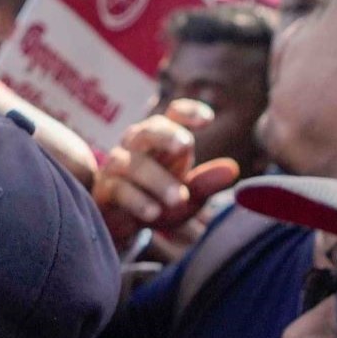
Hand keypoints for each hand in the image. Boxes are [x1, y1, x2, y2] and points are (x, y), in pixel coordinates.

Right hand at [88, 106, 233, 240]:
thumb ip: (207, 183)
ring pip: (134, 164)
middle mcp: (137, 146)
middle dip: (166, 135)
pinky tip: (153, 213)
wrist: (126, 226)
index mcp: (161, 139)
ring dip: (157, 180)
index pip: (172, 114)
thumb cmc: (159, 200)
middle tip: (185, 145)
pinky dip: (137, 201)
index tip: (208, 120)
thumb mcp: (189, 196)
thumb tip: (232, 170)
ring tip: (179, 199)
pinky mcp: (105, 190)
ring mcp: (117, 166)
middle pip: (148, 130)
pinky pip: (120, 190)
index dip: (188, 111)